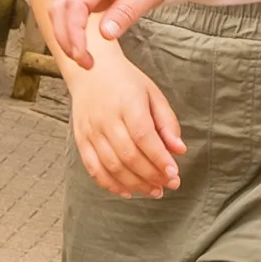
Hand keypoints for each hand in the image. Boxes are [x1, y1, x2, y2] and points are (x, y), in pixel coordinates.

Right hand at [46, 0, 166, 69]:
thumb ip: (127, 11)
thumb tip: (106, 34)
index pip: (77, 2)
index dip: (74, 31)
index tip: (82, 54)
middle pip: (60, 7)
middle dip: (65, 38)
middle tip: (84, 63)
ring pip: (58, 9)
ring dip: (64, 35)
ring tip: (83, 59)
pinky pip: (67, 10)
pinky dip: (68, 29)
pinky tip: (81, 46)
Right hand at [67, 47, 184, 198]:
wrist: (91, 70)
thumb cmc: (127, 82)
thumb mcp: (152, 94)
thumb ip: (167, 122)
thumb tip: (179, 150)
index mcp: (127, 103)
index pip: (144, 136)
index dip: (159, 159)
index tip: (175, 174)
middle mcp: (106, 118)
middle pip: (129, 155)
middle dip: (152, 176)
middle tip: (170, 185)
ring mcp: (91, 130)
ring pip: (112, 166)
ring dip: (135, 184)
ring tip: (154, 191)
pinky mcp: (80, 139)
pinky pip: (93, 168)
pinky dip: (110, 184)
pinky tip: (127, 192)